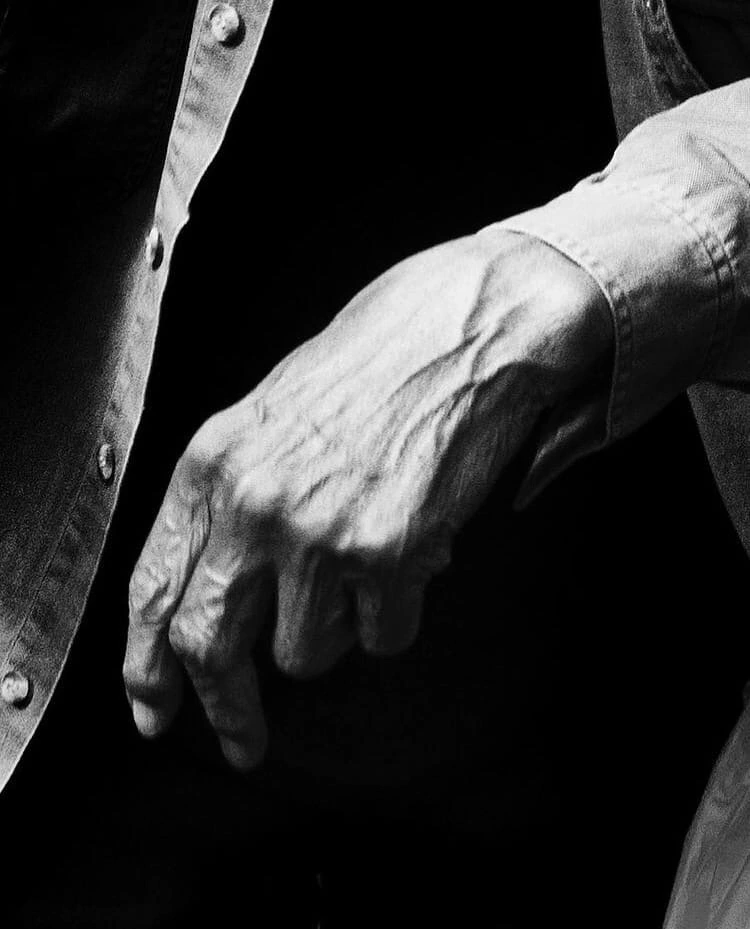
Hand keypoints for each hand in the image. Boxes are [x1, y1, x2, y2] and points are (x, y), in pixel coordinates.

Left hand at [123, 228, 610, 768]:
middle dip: (225, 710)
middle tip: (242, 740)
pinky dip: (396, 612)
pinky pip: (380, 637)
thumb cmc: (374, 370)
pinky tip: (409, 558)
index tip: (155, 707)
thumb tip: (224, 595)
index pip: (152, 587)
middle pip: (211, 645)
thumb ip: (232, 506)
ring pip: (304, 654)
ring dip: (336, 631)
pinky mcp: (386, 552)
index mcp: (212, 463)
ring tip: (364, 576)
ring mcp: (317, 531)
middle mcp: (253, 502)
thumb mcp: (268, 423)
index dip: (147, 663)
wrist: (460, 331)